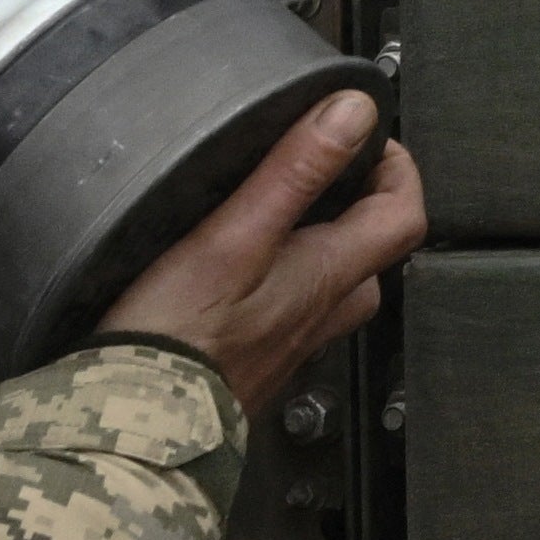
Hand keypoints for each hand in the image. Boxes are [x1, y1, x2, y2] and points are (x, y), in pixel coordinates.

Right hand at [92, 91, 425, 416]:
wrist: (136, 424)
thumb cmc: (180, 336)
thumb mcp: (236, 235)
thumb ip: (296, 172)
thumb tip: (352, 114)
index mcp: (327, 276)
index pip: (403, 217)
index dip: (399, 169)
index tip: (369, 137)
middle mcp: (319, 314)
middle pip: (373, 257)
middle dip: (363, 206)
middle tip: (331, 169)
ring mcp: (288, 346)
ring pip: (333, 290)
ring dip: (325, 249)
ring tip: (286, 214)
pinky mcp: (253, 366)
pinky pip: (289, 317)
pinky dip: (283, 286)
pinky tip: (242, 276)